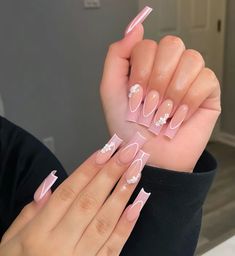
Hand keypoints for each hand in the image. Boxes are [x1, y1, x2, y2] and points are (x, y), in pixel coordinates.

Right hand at [0, 134, 149, 255]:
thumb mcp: (11, 239)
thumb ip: (30, 212)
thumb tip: (51, 184)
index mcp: (37, 233)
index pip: (67, 192)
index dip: (88, 169)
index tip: (105, 150)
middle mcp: (60, 244)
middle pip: (89, 201)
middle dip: (111, 173)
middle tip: (128, 152)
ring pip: (105, 220)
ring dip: (123, 193)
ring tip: (136, 171)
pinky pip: (114, 247)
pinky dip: (127, 225)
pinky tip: (138, 204)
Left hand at [100, 23, 220, 171]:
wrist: (148, 155)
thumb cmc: (128, 128)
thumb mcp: (111, 90)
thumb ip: (117, 56)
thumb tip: (136, 28)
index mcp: (147, 65)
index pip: (148, 45)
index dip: (140, 72)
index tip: (135, 97)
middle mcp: (169, 67)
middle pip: (172, 45)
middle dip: (157, 80)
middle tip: (150, 105)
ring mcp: (189, 78)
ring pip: (191, 59)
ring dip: (173, 92)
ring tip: (164, 113)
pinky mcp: (207, 92)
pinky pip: (206, 79)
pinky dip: (189, 101)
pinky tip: (179, 116)